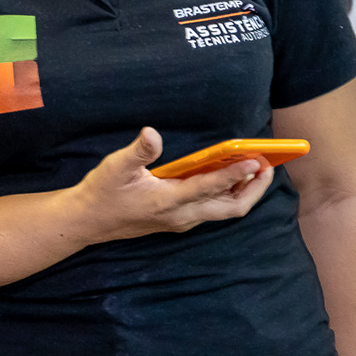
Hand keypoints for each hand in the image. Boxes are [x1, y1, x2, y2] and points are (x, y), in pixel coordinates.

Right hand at [67, 128, 273, 242]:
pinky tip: (232, 178)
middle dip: (253, 189)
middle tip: (268, 166)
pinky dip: (230, 195)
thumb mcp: (115, 167)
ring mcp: (181, 221)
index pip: (210, 188)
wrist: (88, 222)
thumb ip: (138, 151)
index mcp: (168, 201)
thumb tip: (152, 133)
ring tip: (258, 169)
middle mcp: (181, 216)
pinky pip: (214, 211)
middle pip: (230, 208)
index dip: (235, 174)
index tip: (254, 161)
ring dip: (245, 193)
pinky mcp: (179, 220)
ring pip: (224, 212)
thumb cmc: (102, 192)